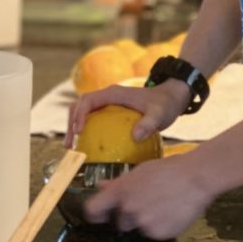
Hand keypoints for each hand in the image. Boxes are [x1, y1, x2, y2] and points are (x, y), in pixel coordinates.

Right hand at [64, 79, 189, 147]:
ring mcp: (108, 103)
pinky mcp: (111, 111)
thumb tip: (136, 136)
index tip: (78, 132)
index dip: (79, 115)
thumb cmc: (165, 103)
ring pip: (83, 112)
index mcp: (113, 93)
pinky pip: (93, 119)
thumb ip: (149, 124)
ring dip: (74, 127)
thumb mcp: (159, 114)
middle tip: (70, 144)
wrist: (172, 97)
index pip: (88, 100)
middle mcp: (107, 96)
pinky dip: (86, 131)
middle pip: (79, 105)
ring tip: (73, 148)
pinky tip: (89, 148)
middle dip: (71, 123)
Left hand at [84, 154, 214, 239]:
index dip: (95, 214)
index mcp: (121, 192)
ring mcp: (144, 224)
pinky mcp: (160, 234)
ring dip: (146, 221)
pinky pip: (155, 233)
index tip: (100, 215)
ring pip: (139, 227)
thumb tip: (102, 187)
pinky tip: (172, 212)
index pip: (92, 210)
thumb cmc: (168, 169)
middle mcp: (129, 210)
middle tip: (146, 203)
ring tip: (163, 205)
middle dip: (129, 215)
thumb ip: (119, 183)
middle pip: (119, 222)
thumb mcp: (140, 171)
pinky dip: (161, 226)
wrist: (196, 178)